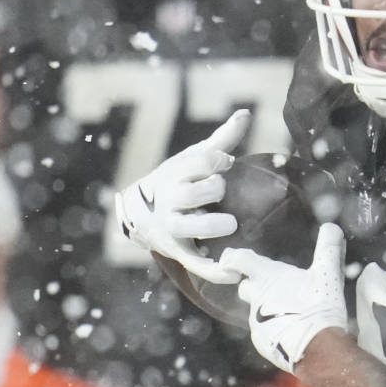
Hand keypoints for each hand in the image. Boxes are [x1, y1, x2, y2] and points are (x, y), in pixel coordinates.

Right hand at [115, 109, 250, 281]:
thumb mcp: (193, 158)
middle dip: (214, 189)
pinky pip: (198, 264)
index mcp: (175, 174)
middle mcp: (171, 201)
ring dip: (213, 224)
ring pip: (192, 227)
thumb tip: (245, 114)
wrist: (140, 214)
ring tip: (229, 222)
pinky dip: (216, 271)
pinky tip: (236, 271)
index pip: (202, 162)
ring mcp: (173, 228)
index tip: (224, 164)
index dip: (218, 161)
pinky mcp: (179, 252)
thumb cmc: (177, 181)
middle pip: (198, 193)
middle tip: (218, 191)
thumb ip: (221, 140)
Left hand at [221, 223, 350, 374]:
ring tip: (295, 314)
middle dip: (254, 286)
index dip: (233, 257)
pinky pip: (265, 333)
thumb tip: (332, 227)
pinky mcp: (263, 344)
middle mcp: (256, 299)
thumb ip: (328, 249)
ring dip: (270, 311)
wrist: (317, 350)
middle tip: (274, 287)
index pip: (240, 260)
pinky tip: (295, 333)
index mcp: (267, 278)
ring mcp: (257, 324)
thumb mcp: (328, 274)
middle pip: (245, 287)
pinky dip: (276, 331)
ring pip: (257, 312)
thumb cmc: (319, 307)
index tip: (228, 259)